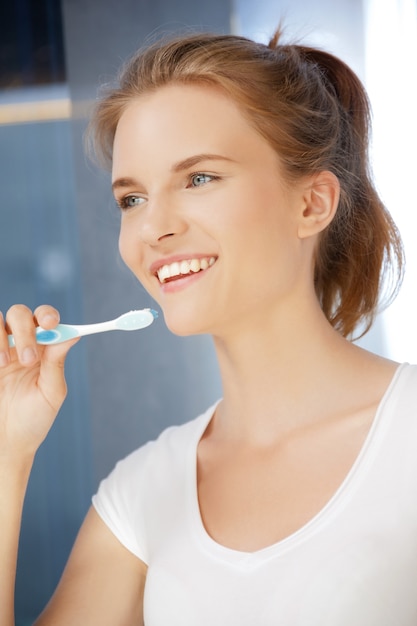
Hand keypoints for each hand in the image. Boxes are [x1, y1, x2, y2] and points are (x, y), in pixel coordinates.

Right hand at [0, 304, 78, 459]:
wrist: (5, 441)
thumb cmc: (32, 419)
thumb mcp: (50, 393)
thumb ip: (56, 363)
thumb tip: (72, 335)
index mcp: (42, 349)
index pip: (45, 319)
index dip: (48, 316)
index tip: (51, 324)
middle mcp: (19, 343)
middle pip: (20, 314)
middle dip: (25, 331)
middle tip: (28, 359)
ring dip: (1, 338)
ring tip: (4, 366)